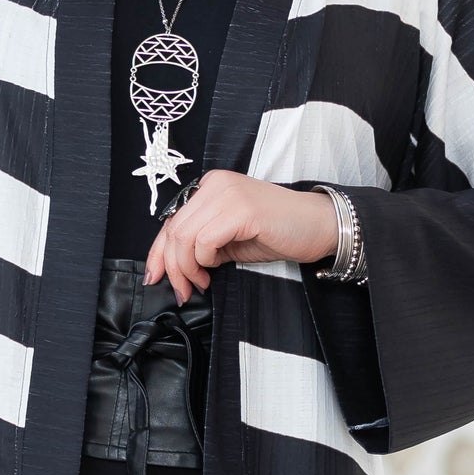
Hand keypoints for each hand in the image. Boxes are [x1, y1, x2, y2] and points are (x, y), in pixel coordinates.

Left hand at [145, 172, 336, 303]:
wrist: (318, 226)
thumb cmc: (278, 232)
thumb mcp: (229, 238)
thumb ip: (200, 244)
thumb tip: (173, 267)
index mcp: (210, 186)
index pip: (171, 220)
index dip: (158, 253)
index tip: (155, 277)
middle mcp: (215, 184)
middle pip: (173, 230)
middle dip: (172, 267)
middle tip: (183, 290)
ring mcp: (228, 194)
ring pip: (184, 237)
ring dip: (187, 268)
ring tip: (202, 281)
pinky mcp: (241, 210)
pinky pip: (205, 240)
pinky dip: (204, 260)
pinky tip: (217, 266)